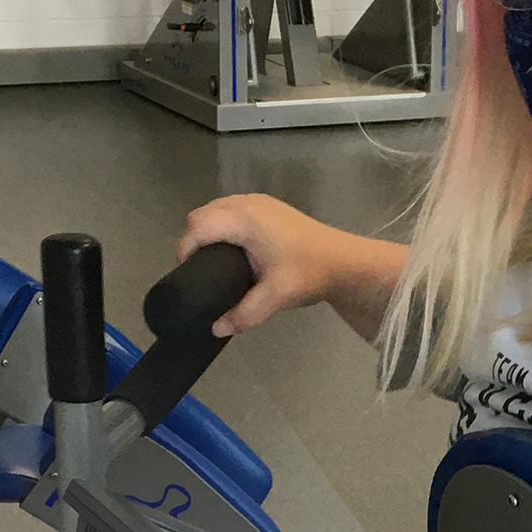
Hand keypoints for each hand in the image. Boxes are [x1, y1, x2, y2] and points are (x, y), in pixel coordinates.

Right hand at [176, 194, 397, 338]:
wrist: (346, 261)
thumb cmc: (310, 274)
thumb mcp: (275, 298)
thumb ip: (243, 314)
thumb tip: (216, 329)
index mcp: (245, 220)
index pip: (197, 226)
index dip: (185, 248)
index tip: (187, 274)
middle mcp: (247, 203)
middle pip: (202, 214)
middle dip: (193, 239)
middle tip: (198, 271)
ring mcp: (259, 201)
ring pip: (217, 208)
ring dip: (208, 230)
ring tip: (212, 262)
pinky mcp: (268, 206)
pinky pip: (232, 209)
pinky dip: (223, 225)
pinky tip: (232, 250)